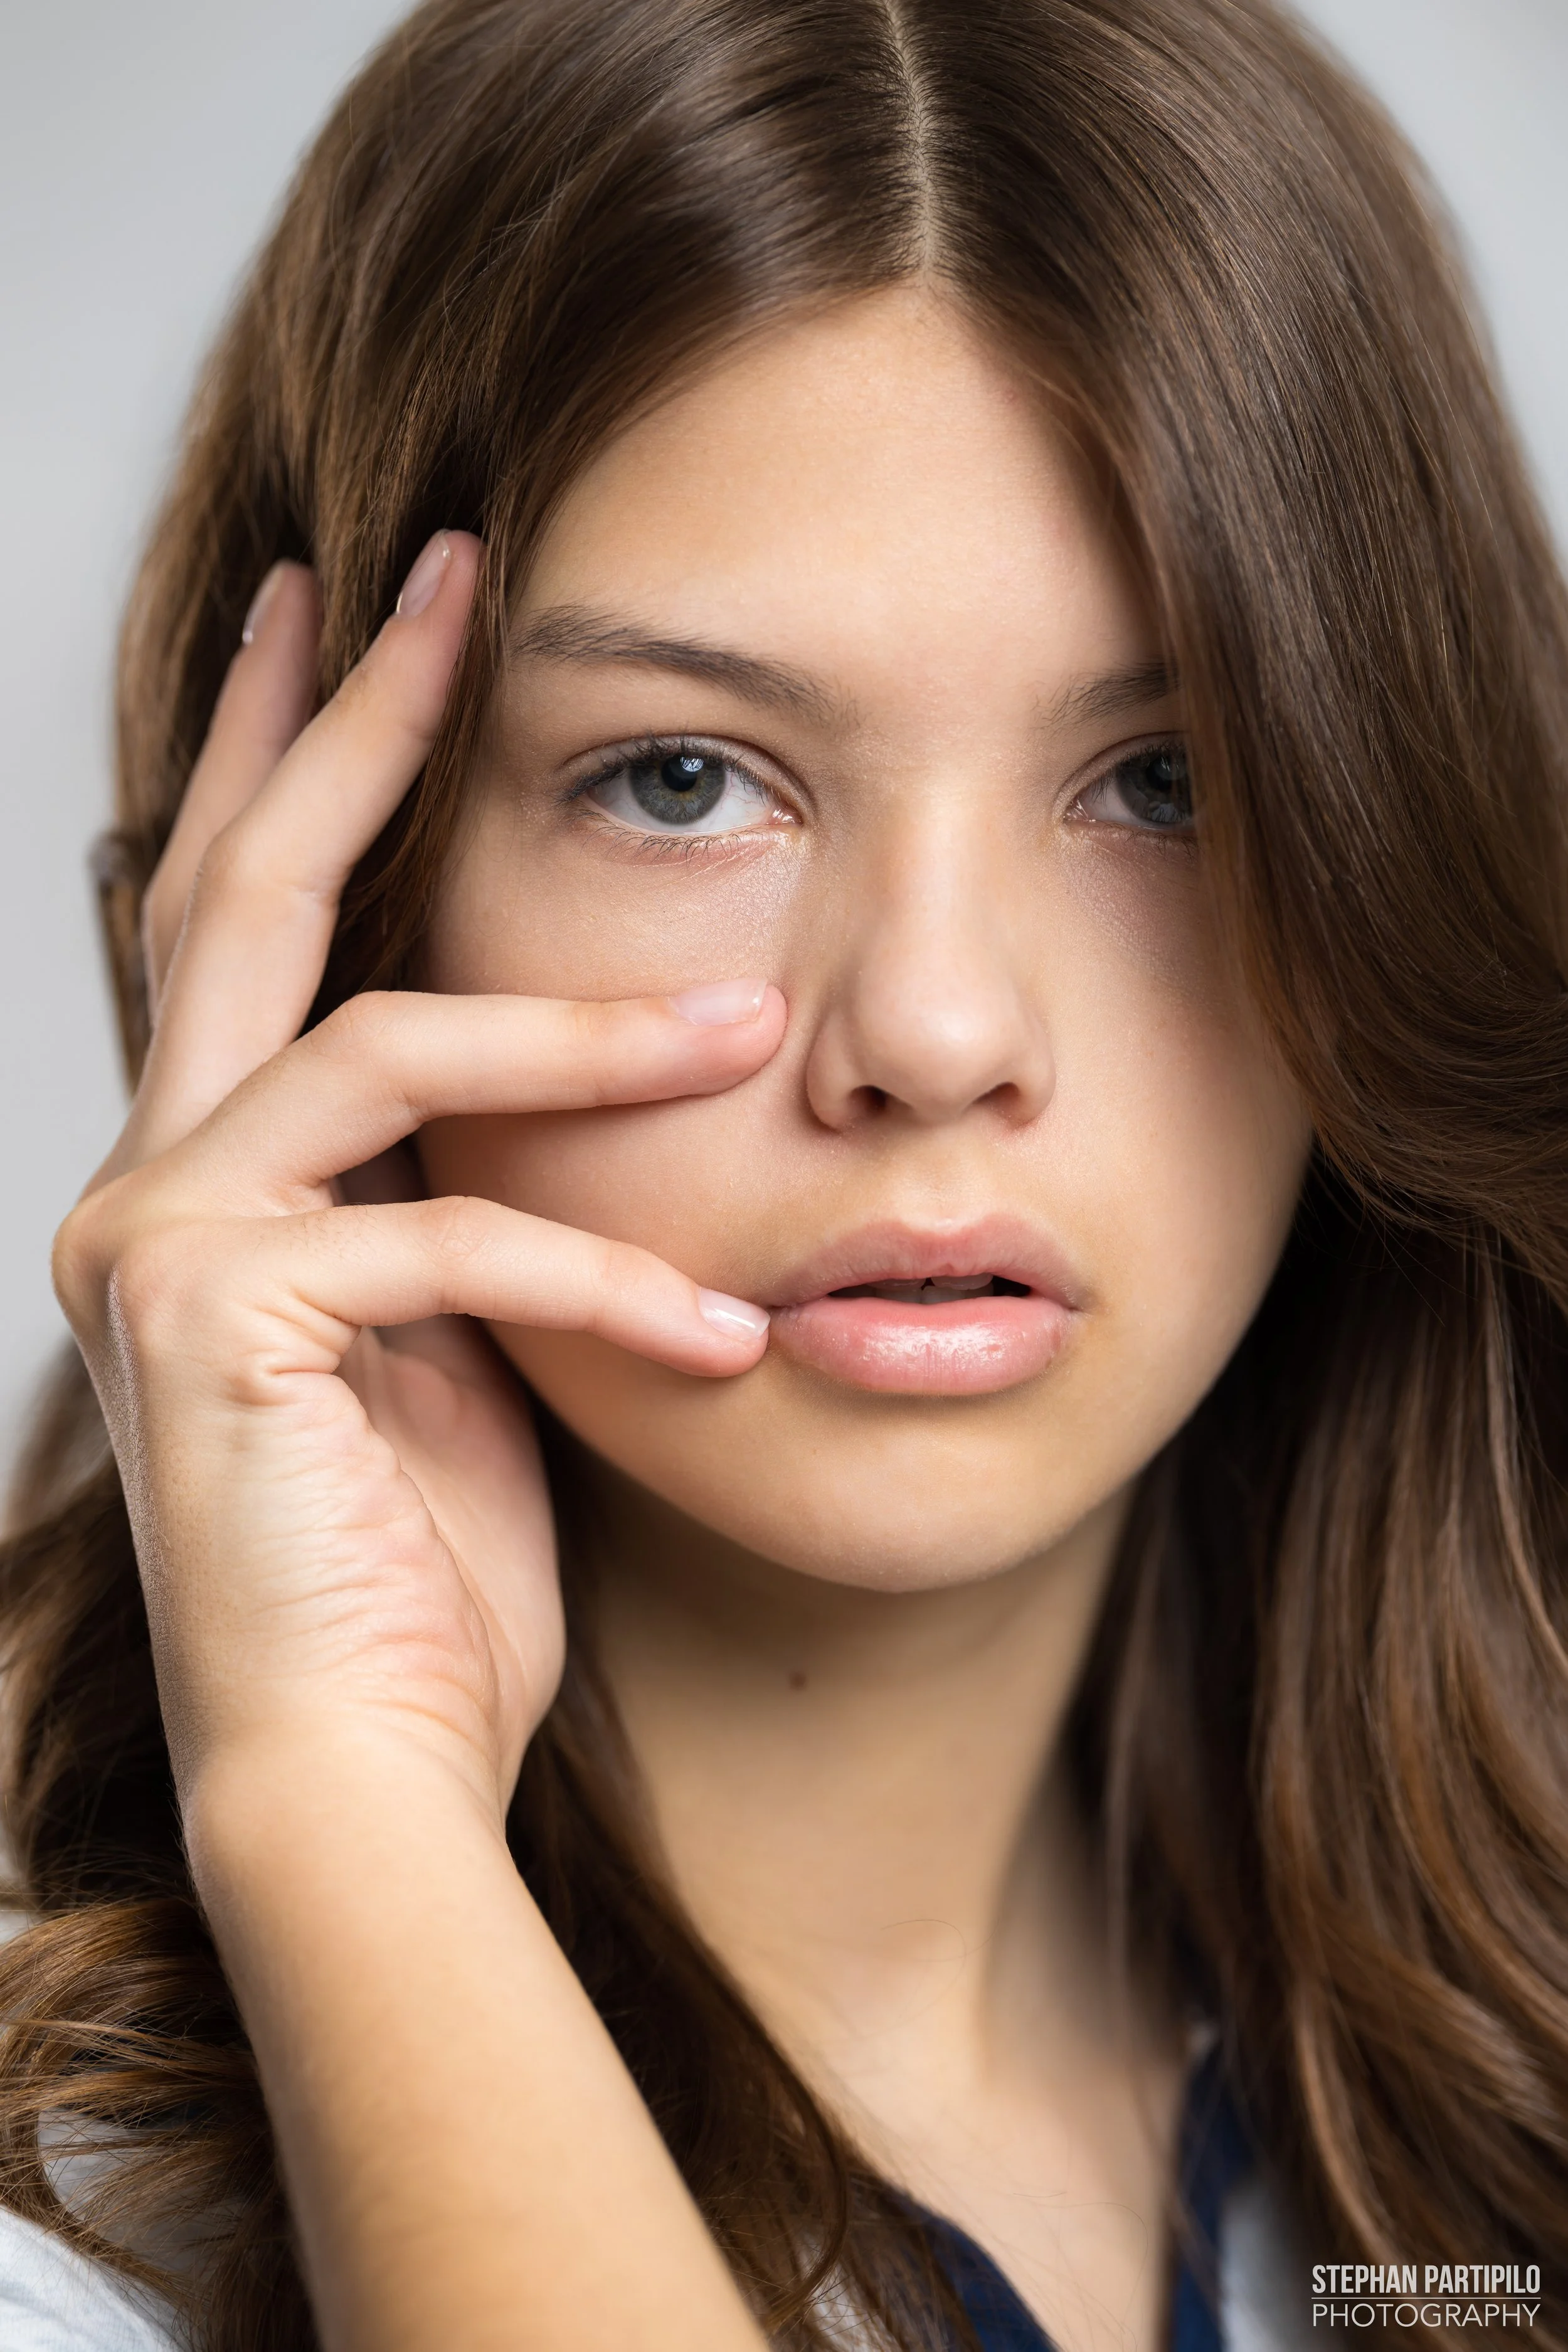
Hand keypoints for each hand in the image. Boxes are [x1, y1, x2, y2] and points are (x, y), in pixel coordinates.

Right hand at [53, 534, 785, 1825]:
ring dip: (587, 1035)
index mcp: (210, 1177)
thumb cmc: (422, 1573)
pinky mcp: (214, 1330)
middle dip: (357, 721)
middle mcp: (148, 1185)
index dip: (302, 745)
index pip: (247, 917)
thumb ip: (465, 1194)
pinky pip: (451, 1246)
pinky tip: (721, 1343)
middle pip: (252, 893)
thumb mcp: (461, 1340)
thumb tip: (552, 1073)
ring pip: (385, 1046)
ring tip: (750, 1024)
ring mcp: (157, 1249)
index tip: (370, 605)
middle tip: (455, 572)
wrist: (362, 1773)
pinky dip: (604, 1279)